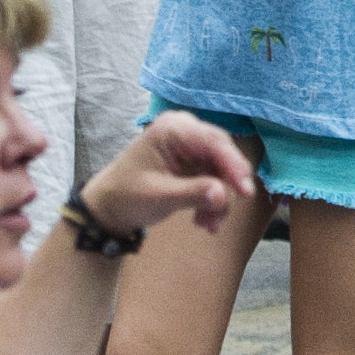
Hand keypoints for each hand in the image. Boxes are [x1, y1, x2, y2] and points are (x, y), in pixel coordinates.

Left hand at [80, 105, 250, 240]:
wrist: (109, 208)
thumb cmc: (126, 197)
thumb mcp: (159, 197)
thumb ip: (193, 193)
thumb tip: (224, 195)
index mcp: (173, 129)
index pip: (214, 142)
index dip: (233, 166)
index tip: (246, 191)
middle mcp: (186, 131)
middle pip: (222, 154)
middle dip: (226, 187)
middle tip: (222, 216)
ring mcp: (191, 146)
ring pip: (222, 170)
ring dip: (219, 199)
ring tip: (207, 225)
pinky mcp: (194, 161)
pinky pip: (215, 178)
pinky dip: (213, 199)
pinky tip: (203, 220)